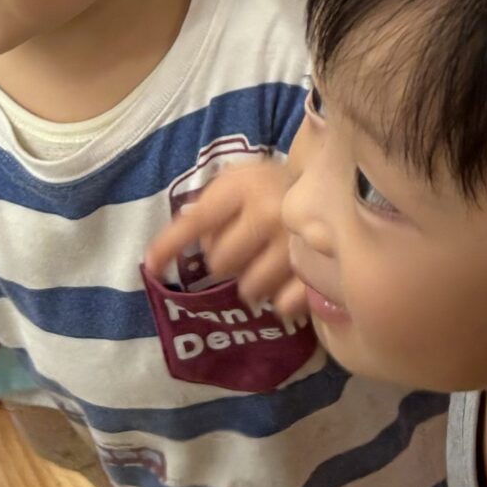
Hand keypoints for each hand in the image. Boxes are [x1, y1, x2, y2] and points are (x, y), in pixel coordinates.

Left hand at [146, 160, 306, 322]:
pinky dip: (280, 299)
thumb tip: (171, 247)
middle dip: (226, 260)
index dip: (168, 246)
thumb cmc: (274, 187)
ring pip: (249, 289)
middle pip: (220, 263)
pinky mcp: (319, 272)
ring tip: (266, 263)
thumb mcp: (239, 182)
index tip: (150, 266)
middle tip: (243, 248)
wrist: (336, 184)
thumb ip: (207, 207)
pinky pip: (282, 305)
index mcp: (244, 187)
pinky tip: (287, 281)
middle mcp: (269, 214)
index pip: (195, 222)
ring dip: (251, 282)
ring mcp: (297, 245)